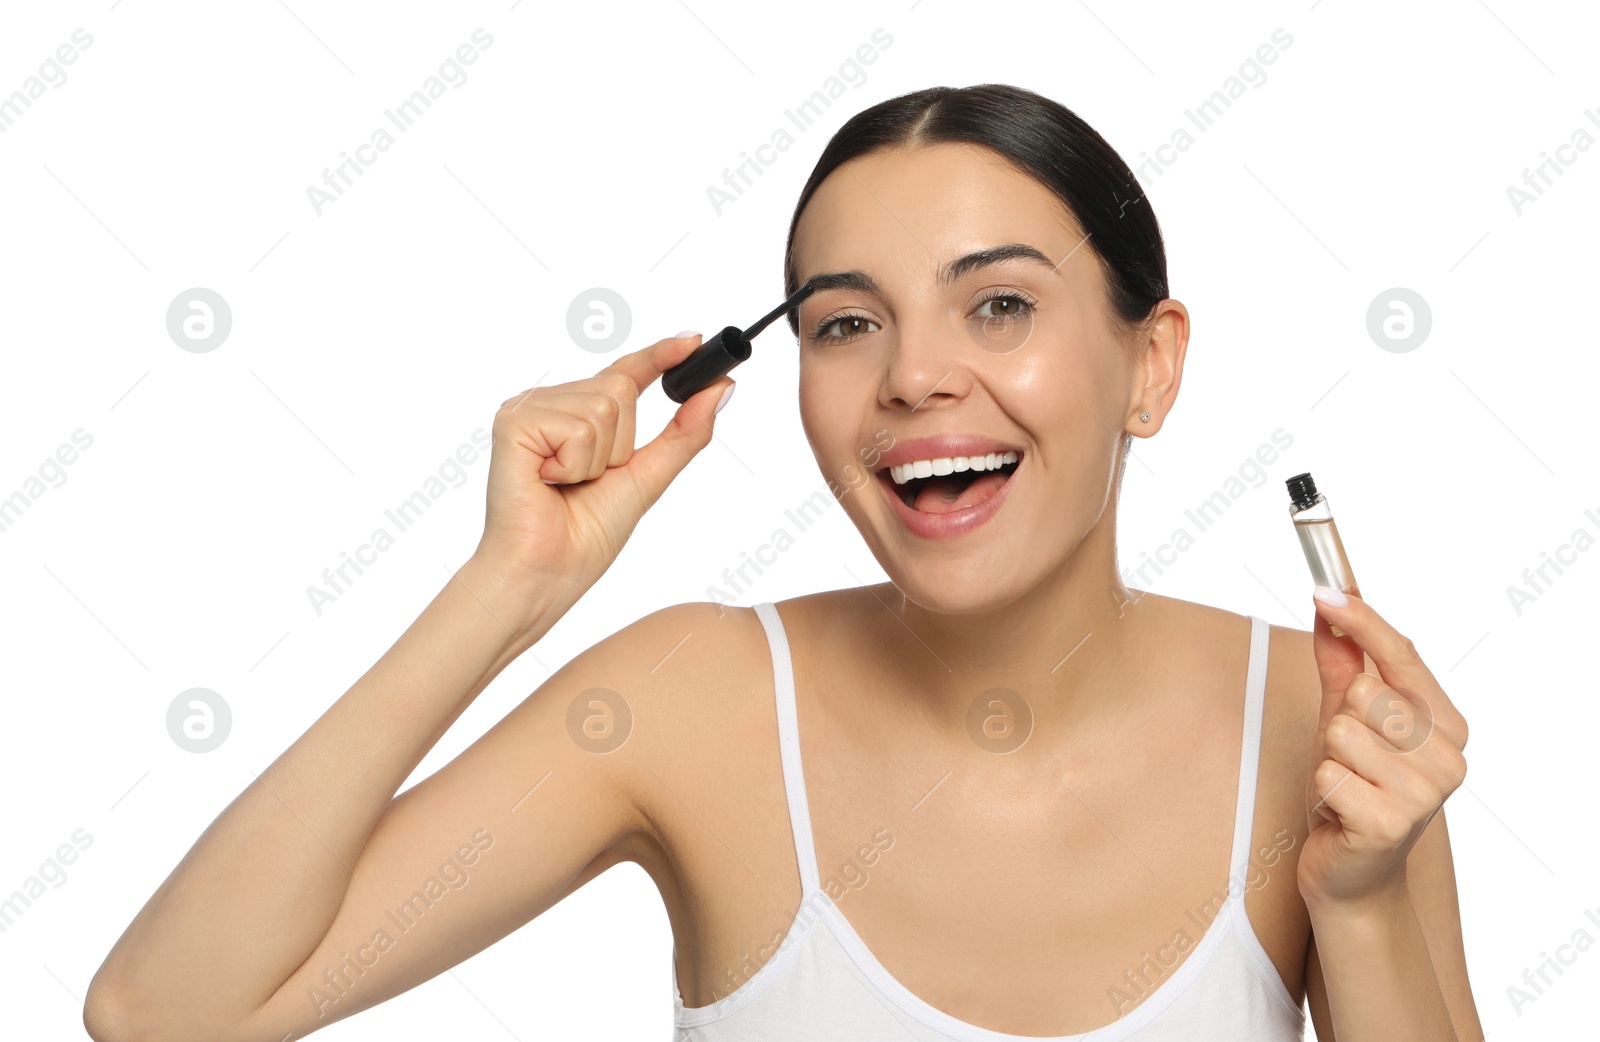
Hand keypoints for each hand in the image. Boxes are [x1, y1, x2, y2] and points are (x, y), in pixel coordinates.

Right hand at [471, 333, 732, 620]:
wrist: (545, 573)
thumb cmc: (584, 535)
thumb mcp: (648, 477)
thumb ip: (684, 432)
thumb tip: (722, 388)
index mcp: (576, 413)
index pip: (625, 373)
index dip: (659, 356)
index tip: (693, 340)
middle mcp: (550, 403)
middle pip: (620, 388)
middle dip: (621, 444)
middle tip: (588, 480)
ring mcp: (528, 408)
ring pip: (604, 405)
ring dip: (598, 459)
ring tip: (565, 484)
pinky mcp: (513, 421)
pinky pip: (578, 425)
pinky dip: (575, 464)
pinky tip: (547, 481)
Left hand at [1297, 585, 1468, 915]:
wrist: (1353, 874)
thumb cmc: (1354, 792)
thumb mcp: (1345, 721)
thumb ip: (1341, 665)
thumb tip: (1329, 609)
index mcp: (1446, 725)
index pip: (1403, 655)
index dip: (1362, 620)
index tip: (1326, 590)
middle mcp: (1448, 757)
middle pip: (1364, 692)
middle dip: (1339, 723)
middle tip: (1349, 761)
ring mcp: (1424, 793)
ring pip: (1341, 731)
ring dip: (1328, 760)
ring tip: (1345, 786)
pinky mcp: (1390, 822)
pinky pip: (1327, 772)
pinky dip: (1321, 790)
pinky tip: (1339, 812)